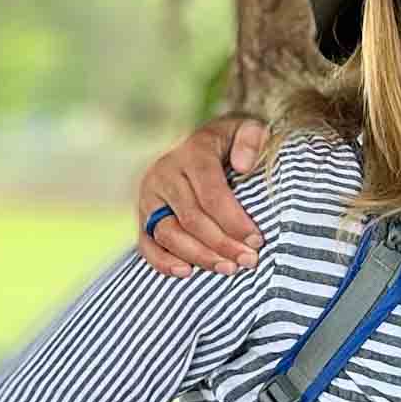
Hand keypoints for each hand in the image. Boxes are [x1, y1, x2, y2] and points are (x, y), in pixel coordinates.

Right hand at [139, 115, 269, 279]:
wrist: (205, 142)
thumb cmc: (234, 141)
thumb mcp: (248, 128)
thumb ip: (252, 139)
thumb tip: (244, 166)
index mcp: (193, 153)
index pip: (212, 194)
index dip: (234, 220)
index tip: (257, 240)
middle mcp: (166, 173)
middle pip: (192, 218)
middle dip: (223, 244)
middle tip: (249, 261)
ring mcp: (150, 195)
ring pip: (169, 233)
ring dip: (199, 256)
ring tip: (228, 270)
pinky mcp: (144, 214)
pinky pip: (146, 242)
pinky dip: (162, 261)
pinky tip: (185, 272)